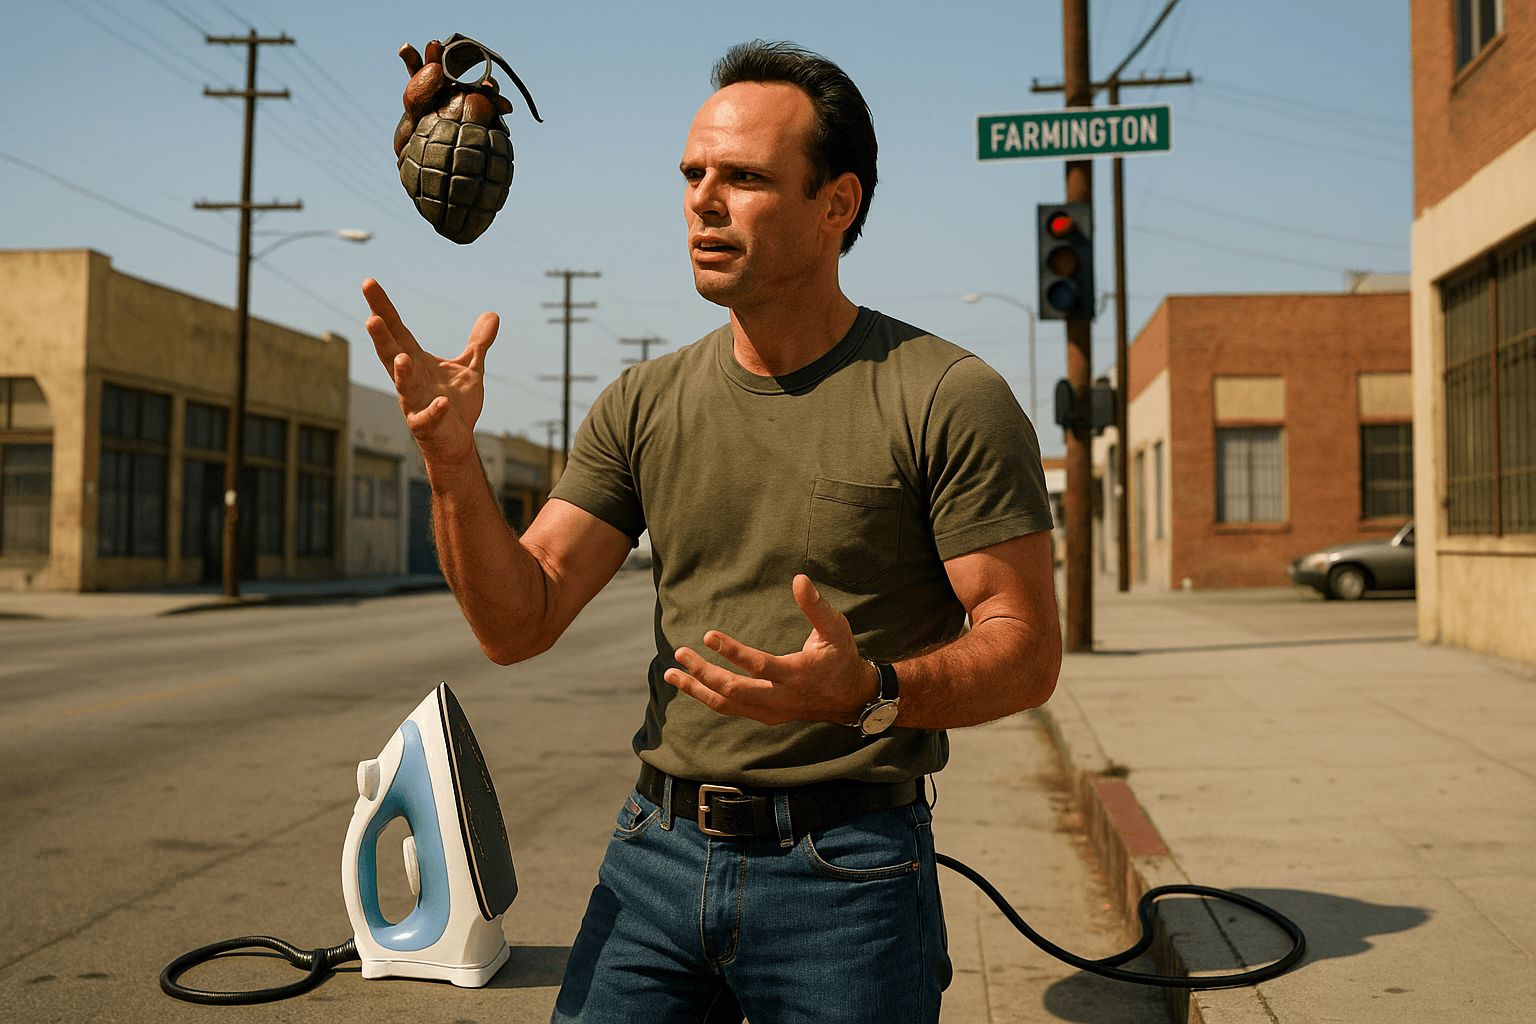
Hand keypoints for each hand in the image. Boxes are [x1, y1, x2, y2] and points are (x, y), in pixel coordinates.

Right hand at [362, 278, 496, 465]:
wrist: (456, 441)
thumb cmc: (456, 403)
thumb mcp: (470, 367)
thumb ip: (478, 342)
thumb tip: (493, 314)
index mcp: (416, 361)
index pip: (397, 329)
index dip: (383, 307)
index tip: (368, 282)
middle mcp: (409, 379)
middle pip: (391, 353)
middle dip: (381, 337)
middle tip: (371, 318)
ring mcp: (415, 403)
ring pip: (403, 386)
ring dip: (401, 372)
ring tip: (401, 357)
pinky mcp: (426, 425)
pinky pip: (429, 417)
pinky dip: (435, 410)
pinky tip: (442, 403)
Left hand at [664, 575, 879, 725]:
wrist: (850, 697)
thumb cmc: (841, 656)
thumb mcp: (836, 628)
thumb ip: (816, 605)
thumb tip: (799, 579)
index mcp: (797, 675)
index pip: (759, 666)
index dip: (732, 652)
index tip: (708, 635)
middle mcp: (781, 698)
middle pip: (735, 690)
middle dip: (704, 673)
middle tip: (682, 653)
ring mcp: (771, 711)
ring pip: (727, 704)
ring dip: (697, 689)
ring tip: (671, 674)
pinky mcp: (765, 716)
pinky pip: (731, 709)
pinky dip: (708, 697)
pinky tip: (691, 684)